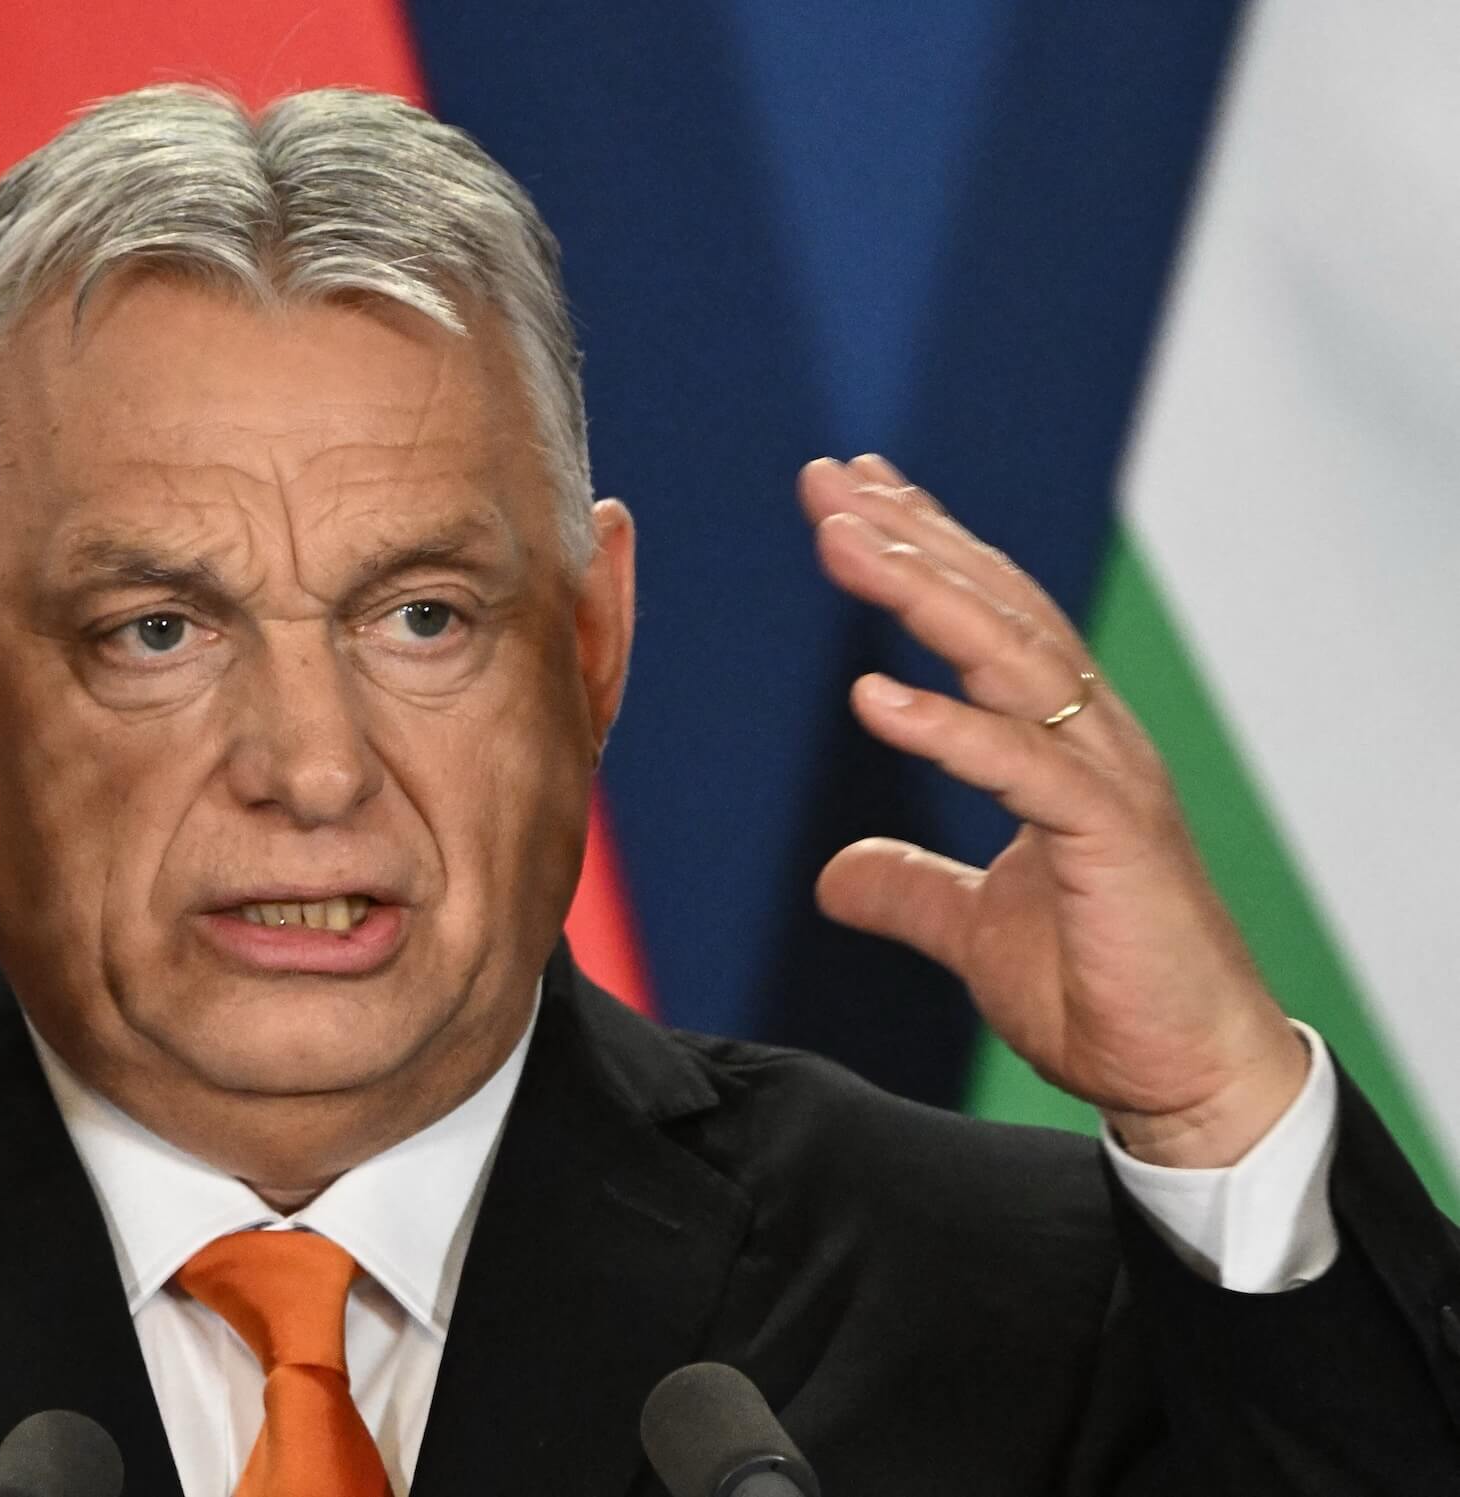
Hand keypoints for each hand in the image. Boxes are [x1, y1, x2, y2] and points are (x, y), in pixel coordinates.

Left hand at [798, 455, 1306, 1167]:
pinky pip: (1021, 769)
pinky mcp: (1112, 841)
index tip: (852, 496)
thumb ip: (909, 890)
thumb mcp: (972, 932)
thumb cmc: (1103, 995)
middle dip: (909, 539)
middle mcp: (1090, 740)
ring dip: (923, 594)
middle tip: (829, 481)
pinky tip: (874, 696)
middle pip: (994, 611)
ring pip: (1012, 660)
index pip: (987, 621)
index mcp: (1060, 745)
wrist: (1188, 1075)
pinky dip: (947, 729)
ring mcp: (1106, 782)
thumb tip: (833, 876)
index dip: (923, 552)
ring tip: (844, 542)